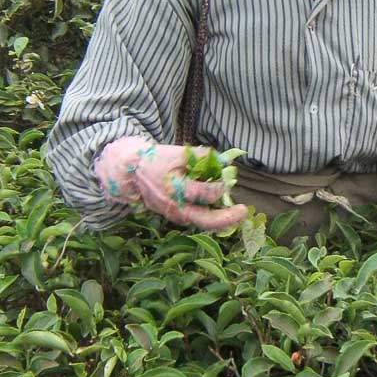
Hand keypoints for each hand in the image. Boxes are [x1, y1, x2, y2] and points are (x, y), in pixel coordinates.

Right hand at [94, 136, 247, 230]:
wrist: (133, 173)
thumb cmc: (157, 160)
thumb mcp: (177, 153)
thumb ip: (201, 156)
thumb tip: (225, 160)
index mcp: (175, 189)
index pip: (204, 194)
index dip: (219, 187)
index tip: (227, 180)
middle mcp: (176, 207)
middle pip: (205, 220)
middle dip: (227, 218)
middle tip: (244, 211)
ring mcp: (175, 215)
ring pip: (202, 223)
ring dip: (221, 219)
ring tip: (236, 211)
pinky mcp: (176, 217)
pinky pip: (196, 220)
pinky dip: (210, 216)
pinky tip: (221, 209)